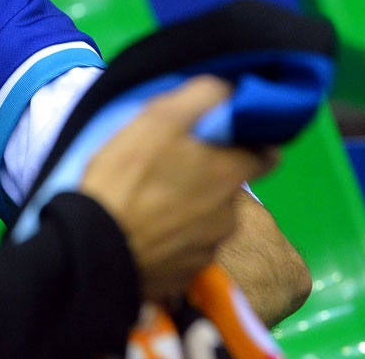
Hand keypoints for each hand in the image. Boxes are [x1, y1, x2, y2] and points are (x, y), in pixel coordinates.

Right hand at [79, 76, 275, 303]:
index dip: (249, 144)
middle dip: (210, 177)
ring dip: (191, 209)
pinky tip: (147, 231)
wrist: (96, 247)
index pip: (268, 156)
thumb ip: (201, 97)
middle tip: (172, 167)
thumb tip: (228, 89)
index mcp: (230, 175)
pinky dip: (175, 238)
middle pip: (230, 188)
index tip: (225, 139)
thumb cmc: (129, 177)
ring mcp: (209, 249)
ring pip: (209, 220)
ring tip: (153, 202)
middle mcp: (231, 215)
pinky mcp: (186, 275)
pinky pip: (188, 249)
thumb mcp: (159, 119)